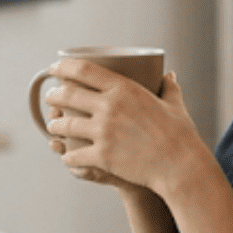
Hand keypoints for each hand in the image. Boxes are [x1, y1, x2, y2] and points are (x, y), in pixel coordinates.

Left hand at [44, 62, 206, 197]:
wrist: (181, 166)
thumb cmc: (180, 135)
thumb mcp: (174, 104)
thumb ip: (168, 87)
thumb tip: (169, 74)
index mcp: (124, 88)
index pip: (83, 69)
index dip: (63, 67)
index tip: (54, 68)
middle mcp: (109, 106)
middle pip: (68, 95)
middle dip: (54, 95)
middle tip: (51, 98)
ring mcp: (103, 132)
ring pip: (65, 125)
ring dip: (55, 125)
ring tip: (54, 126)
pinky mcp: (102, 156)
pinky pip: (73, 155)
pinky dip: (67, 157)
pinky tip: (67, 158)